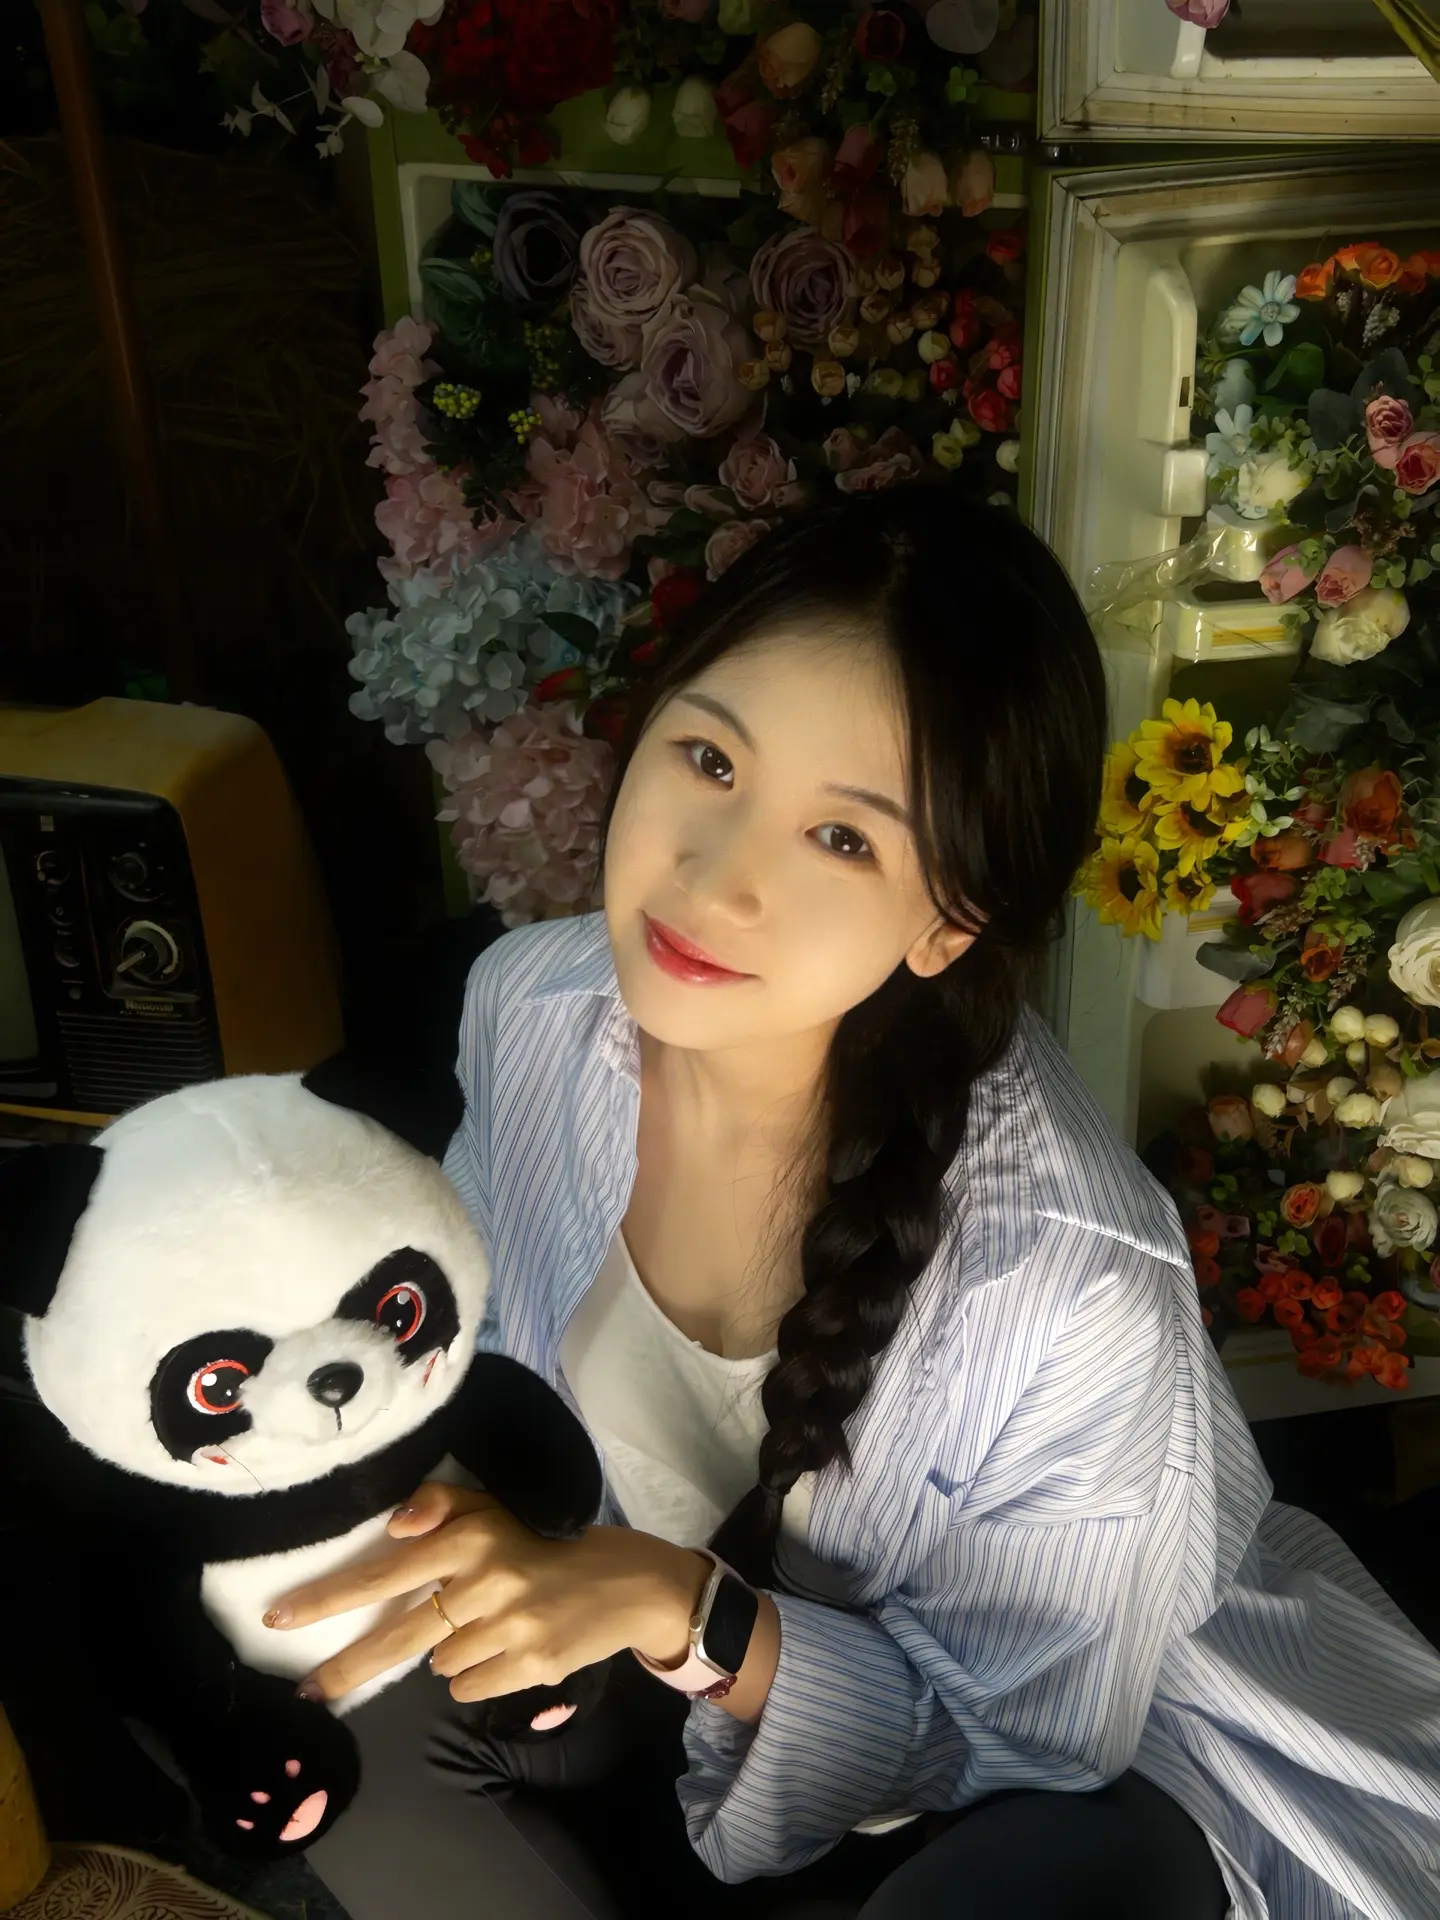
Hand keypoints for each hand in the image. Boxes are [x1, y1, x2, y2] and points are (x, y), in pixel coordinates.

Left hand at [265, 1482, 707, 1705]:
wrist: (623, 1581)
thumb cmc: (540, 1542)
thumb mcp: (491, 1508)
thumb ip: (438, 1504)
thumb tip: (394, 1524)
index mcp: (468, 1538)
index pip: (383, 1574)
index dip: (327, 1597)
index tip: (279, 1616)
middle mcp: (485, 1581)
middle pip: (397, 1637)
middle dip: (348, 1667)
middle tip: (309, 1691)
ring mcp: (509, 1628)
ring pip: (438, 1663)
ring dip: (448, 1650)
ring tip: (488, 1623)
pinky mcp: (531, 1665)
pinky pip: (469, 1686)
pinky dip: (477, 1673)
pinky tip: (506, 1646)